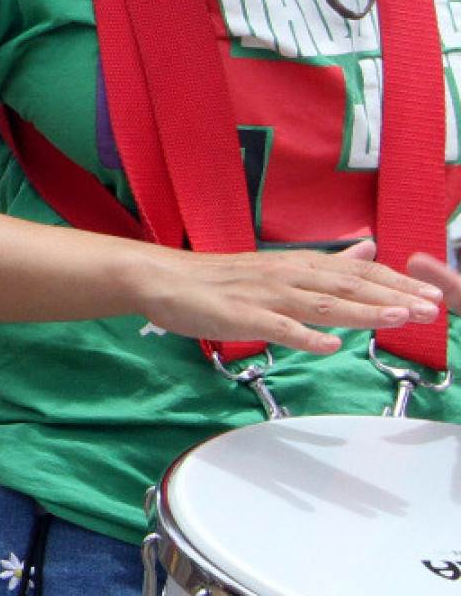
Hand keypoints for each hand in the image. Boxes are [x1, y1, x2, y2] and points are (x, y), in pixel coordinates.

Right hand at [125, 238, 440, 355]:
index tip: (432, 294)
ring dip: (361, 312)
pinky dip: (303, 336)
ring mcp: (264, 296)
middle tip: (431, 308)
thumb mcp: (280, 265)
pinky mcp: (240, 316)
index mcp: (298, 265)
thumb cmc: (220, 279)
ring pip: (320, 305)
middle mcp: (287, 276)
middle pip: (347, 286)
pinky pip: (276, 328)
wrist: (163, 278)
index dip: (396, 284)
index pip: (357, 273)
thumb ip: (328, 262)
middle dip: (392, 297)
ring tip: (397, 320)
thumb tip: (369, 249)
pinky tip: (328, 345)